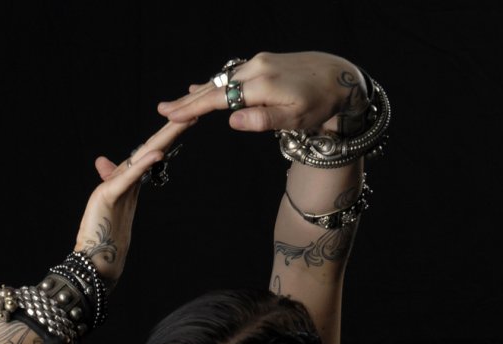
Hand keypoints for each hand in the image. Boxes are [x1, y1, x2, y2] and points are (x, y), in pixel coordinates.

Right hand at [74, 117, 194, 285]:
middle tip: (192, 112)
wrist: (92, 260)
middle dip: (171, 131)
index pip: (152, 156)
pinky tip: (157, 153)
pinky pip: (129, 178)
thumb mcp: (118, 210)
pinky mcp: (107, 196)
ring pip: (141, 158)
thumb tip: (114, 171)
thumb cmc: (105, 239)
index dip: (168, 139)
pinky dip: (143, 165)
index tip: (188, 123)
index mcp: (128, 182)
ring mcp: (113, 186)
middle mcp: (120, 179)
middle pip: (150, 150)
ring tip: (180, 123)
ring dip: (162, 140)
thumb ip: (121, 189)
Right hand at [157, 51, 367, 136]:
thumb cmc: (320, 103)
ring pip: (222, 80)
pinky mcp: (263, 63)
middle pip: (215, 87)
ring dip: (200, 93)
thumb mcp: (295, 119)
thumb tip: (231, 120)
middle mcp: (256, 68)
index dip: (193, 108)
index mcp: (262, 84)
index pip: (220, 99)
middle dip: (189, 100)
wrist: (339, 76)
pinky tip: (204, 87)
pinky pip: (233, 75)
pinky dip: (217, 84)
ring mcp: (259, 63)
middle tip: (163, 110)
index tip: (171, 116)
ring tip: (179, 104)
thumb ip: (263, 120)